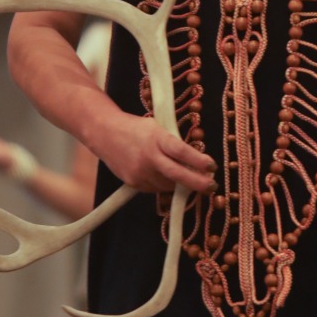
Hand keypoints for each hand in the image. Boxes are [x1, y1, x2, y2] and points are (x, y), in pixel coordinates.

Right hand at [90, 113, 215, 194]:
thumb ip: (173, 142)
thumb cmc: (135, 128)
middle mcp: (148, 157)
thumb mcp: (156, 128)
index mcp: (156, 138)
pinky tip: (164, 176)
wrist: (104, 134)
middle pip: (177, 175)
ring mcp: (140, 172)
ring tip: (188, 178)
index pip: (181, 151)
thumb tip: (195, 160)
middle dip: (198, 183)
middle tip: (212, 186)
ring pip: (168, 185)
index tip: (212, 166)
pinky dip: (164, 184)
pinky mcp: (133, 183)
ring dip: (180, 184)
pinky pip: (156, 188)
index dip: (198, 160)